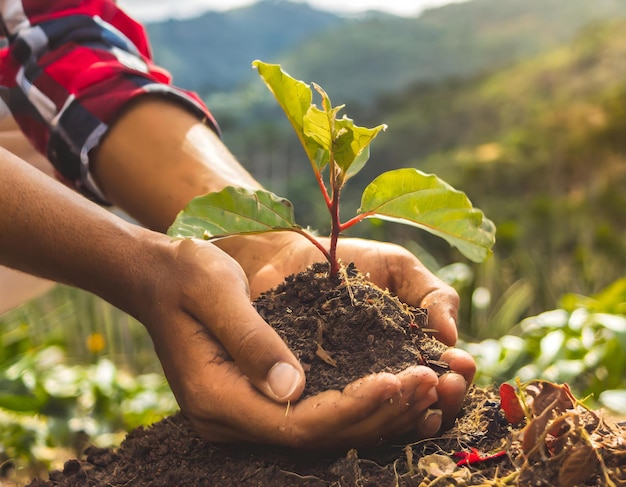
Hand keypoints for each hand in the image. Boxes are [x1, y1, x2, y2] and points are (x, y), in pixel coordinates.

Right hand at [135, 237, 442, 447]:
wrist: (160, 277)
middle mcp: (228, 417)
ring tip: (423, 387)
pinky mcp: (254, 401)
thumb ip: (251, 338)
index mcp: (215, 395)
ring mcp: (241, 413)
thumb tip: (294, 388)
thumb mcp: (215, 291)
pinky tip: (391, 389)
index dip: (350, 406)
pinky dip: (354, 404)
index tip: (397, 380)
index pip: (294, 421)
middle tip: (426, 383)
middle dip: (374, 412)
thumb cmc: (185, 275)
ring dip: (373, 412)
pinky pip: (312, 415)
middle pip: (313, 434)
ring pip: (317, 430)